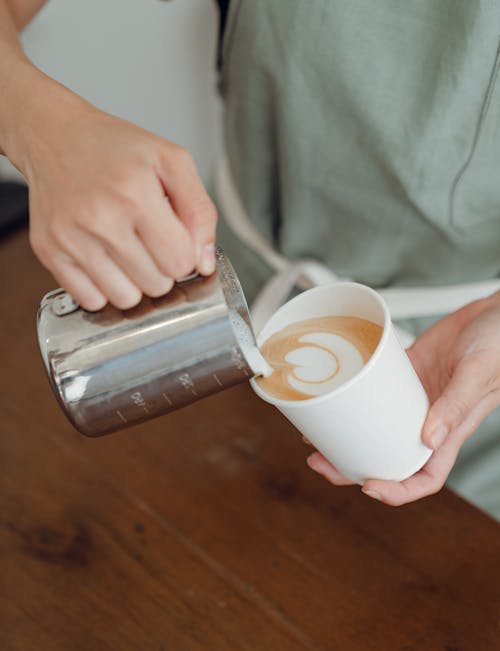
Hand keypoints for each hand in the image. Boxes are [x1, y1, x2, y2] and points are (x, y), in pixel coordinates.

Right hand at [18, 87, 216, 310]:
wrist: (54, 135)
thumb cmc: (114, 148)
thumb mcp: (172, 160)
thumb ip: (200, 211)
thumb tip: (204, 263)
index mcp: (136, 194)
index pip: (180, 262)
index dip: (184, 254)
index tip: (173, 238)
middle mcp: (100, 218)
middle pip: (156, 285)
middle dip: (160, 268)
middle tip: (148, 240)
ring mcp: (71, 238)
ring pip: (126, 299)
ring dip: (133, 282)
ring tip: (126, 250)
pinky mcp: (49, 251)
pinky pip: (92, 301)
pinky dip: (103, 287)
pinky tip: (103, 259)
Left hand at [307, 291, 499, 504]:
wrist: (495, 313)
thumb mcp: (477, 373)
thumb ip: (455, 405)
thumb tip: (427, 438)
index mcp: (450, 430)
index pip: (424, 477)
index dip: (397, 490)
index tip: (368, 487)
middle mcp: (428, 419)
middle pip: (387, 456)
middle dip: (352, 467)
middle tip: (318, 461)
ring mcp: (413, 397)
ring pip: (375, 428)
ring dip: (345, 436)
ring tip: (314, 436)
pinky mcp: (405, 374)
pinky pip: (374, 392)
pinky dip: (353, 399)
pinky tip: (334, 398)